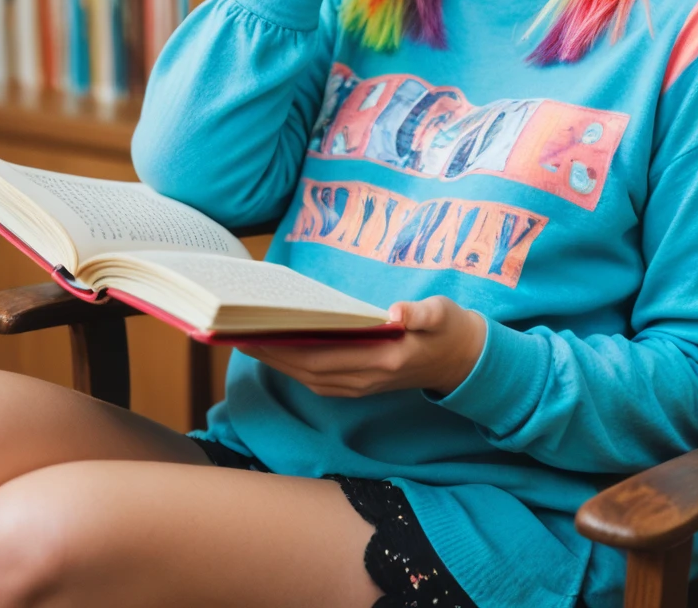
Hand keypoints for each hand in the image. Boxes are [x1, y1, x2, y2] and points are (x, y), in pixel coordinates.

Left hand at [238, 297, 486, 397]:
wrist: (463, 360)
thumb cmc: (448, 328)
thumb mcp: (443, 313)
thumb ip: (420, 313)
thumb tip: (395, 312)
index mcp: (383, 360)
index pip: (323, 356)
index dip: (286, 347)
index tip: (256, 331)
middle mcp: (367, 379)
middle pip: (307, 369)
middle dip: (269, 352)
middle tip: (234, 330)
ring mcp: (361, 385)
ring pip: (308, 377)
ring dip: (276, 360)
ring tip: (245, 338)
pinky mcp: (359, 383)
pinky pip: (318, 378)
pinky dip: (293, 365)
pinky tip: (277, 349)